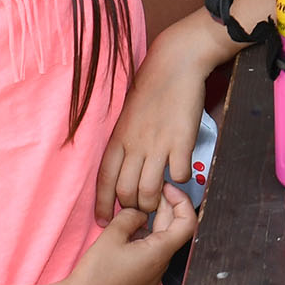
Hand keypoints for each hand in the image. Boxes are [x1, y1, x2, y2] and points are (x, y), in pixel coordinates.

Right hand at [65, 182, 202, 284]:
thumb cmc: (94, 275)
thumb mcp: (111, 236)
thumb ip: (129, 217)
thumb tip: (139, 214)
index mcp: (159, 254)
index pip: (187, 223)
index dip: (181, 201)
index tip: (166, 190)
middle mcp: (160, 270)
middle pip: (172, 234)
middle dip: (162, 211)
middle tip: (144, 197)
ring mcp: (151, 283)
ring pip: (159, 248)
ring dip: (150, 229)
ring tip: (129, 218)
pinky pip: (148, 263)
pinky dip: (142, 247)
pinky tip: (123, 241)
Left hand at [100, 36, 218, 219]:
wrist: (175, 64)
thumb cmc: (151, 89)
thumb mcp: (127, 116)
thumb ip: (126, 142)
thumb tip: (125, 167)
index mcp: (118, 139)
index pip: (104, 180)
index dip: (102, 204)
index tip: (104, 220)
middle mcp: (135, 145)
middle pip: (125, 191)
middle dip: (132, 209)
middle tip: (142, 211)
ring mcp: (158, 144)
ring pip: (149, 191)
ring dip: (155, 202)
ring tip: (161, 201)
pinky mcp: (182, 142)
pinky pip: (178, 175)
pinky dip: (180, 182)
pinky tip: (182, 176)